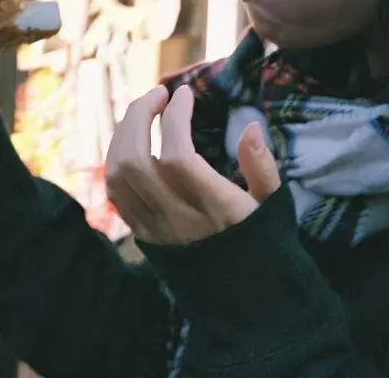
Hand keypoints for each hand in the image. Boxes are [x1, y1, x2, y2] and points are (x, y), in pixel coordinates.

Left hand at [105, 85, 280, 244]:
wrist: (239, 295)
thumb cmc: (260, 241)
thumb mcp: (273, 204)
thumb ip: (262, 166)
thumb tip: (251, 125)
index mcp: (215, 209)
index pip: (178, 156)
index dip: (175, 118)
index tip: (186, 94)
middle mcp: (177, 219)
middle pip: (135, 161)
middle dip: (140, 116)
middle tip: (160, 93)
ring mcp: (154, 229)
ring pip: (118, 175)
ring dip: (124, 133)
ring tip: (144, 111)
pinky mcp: (141, 234)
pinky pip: (115, 192)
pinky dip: (117, 157)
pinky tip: (133, 139)